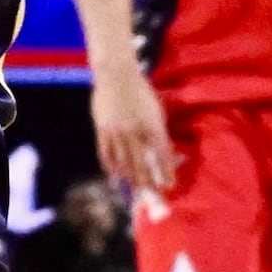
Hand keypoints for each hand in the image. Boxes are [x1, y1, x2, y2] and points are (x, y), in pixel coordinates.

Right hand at [91, 62, 176, 197]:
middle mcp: (135, 131)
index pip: (162, 154)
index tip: (169, 185)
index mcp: (152, 125)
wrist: (116, 76)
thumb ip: (157, 132)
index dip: (166, 172)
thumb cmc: (141, 92)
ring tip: (135, 191)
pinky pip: (106, 153)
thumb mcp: (156, 111)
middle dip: (148, 182)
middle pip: (142, 163)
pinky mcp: (102, 130)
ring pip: (123, 162)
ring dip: (130, 179)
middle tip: (152, 195)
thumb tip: (160, 153)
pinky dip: (111, 167)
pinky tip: (115, 176)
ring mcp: (117, 132)